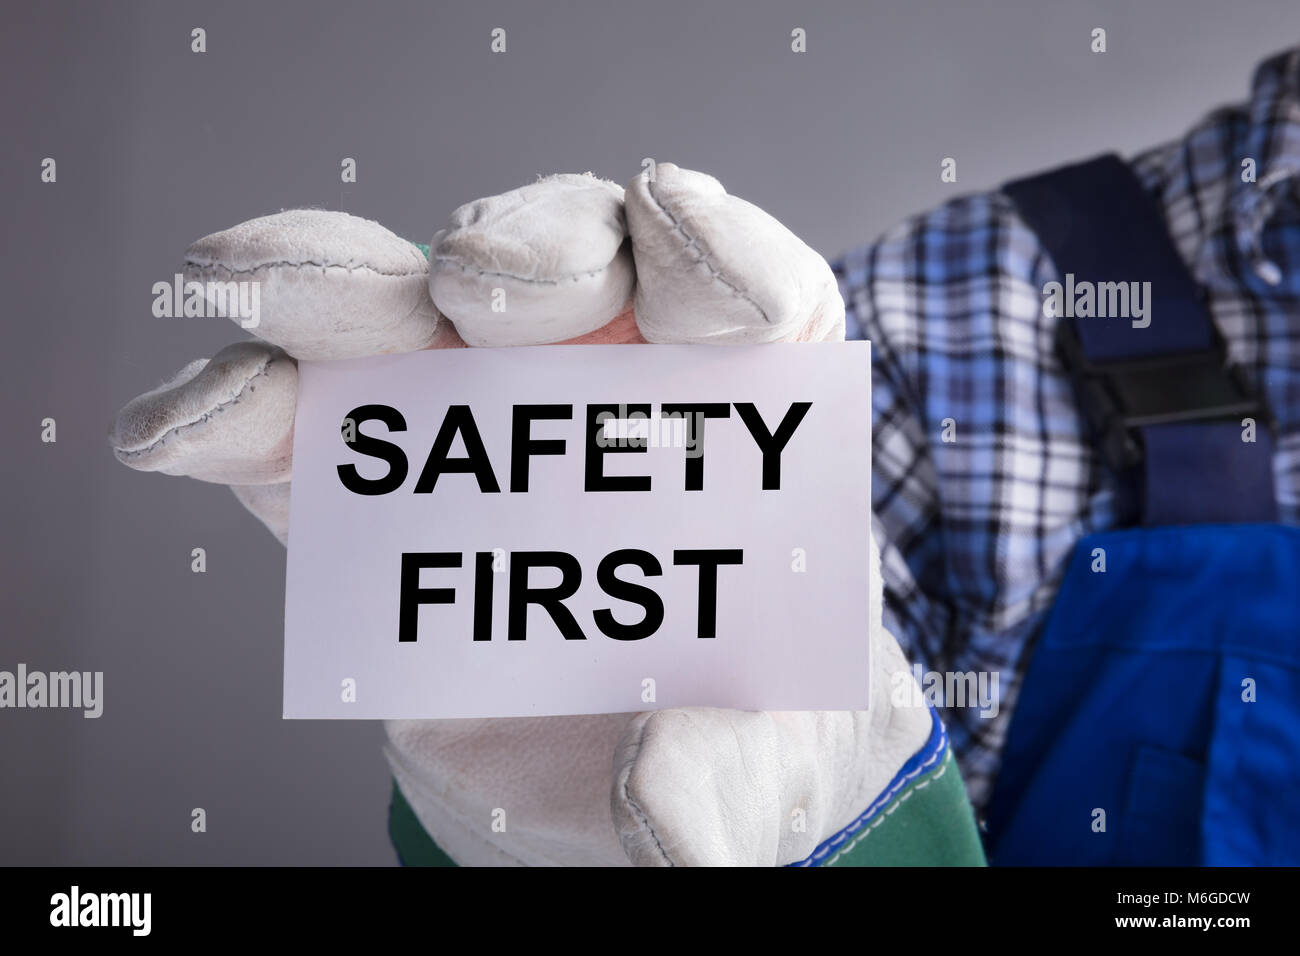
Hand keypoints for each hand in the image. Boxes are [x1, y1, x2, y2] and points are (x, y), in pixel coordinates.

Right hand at [111, 165, 959, 865]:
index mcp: (745, 438)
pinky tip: (183, 428)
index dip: (722, 257)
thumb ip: (726, 777)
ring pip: (421, 319)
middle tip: (474, 286)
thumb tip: (652, 778)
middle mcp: (620, 402)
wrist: (627, 802)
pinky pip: (308, 433)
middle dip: (528, 252)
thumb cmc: (732, 752)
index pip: (761, 301)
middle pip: (583, 270)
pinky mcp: (385, 498)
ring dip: (344, 291)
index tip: (674, 245)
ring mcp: (490, 437)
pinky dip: (244, 416)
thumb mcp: (762, 776)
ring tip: (260, 298)